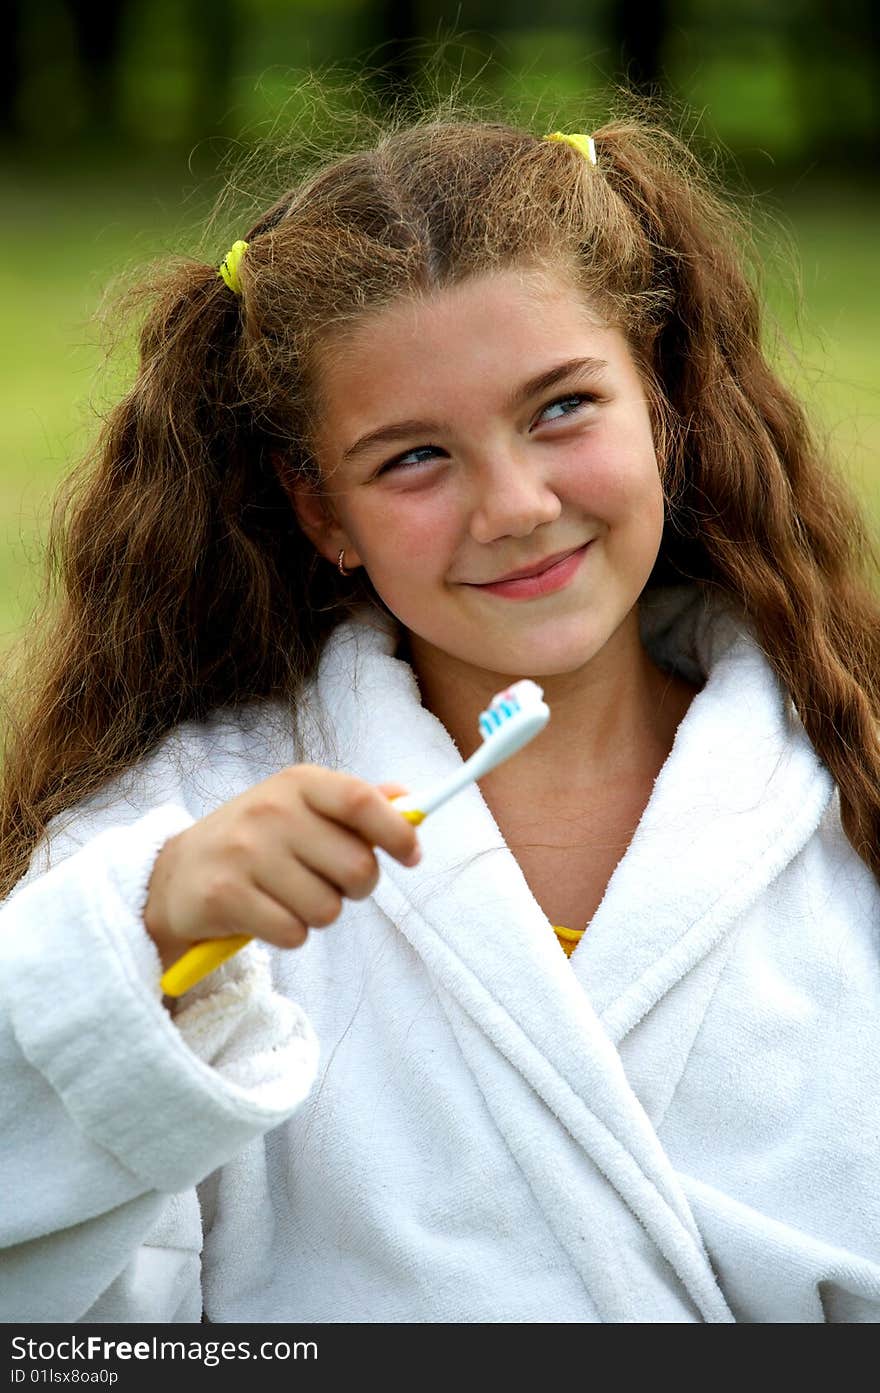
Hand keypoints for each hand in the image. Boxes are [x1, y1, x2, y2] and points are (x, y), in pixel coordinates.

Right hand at [143, 766, 420, 969]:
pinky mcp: (225, 895)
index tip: (412, 856)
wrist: (176, 874)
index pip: (362, 801)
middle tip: (331, 884)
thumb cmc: (257, 841)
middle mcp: (271, 811)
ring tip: (290, 898)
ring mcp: (244, 852)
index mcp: (298, 783)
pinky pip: (293, 934)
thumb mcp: (301, 808)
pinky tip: (266, 916)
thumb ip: (355, 804)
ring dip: (319, 914)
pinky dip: (289, 934)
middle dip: (357, 888)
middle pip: (357, 867)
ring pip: (328, 909)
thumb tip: (408, 797)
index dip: (397, 832)